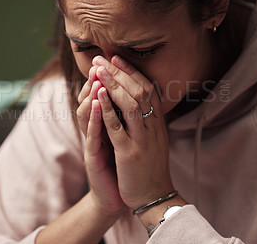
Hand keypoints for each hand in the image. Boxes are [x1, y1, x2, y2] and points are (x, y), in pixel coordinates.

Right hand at [76, 66, 123, 216]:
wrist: (123, 194)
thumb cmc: (125, 164)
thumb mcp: (126, 136)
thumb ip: (125, 117)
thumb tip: (135, 95)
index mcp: (106, 124)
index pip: (102, 96)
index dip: (106, 78)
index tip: (112, 58)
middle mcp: (96, 130)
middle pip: (91, 100)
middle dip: (96, 80)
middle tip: (99, 61)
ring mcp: (93, 142)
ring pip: (87, 113)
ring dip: (92, 94)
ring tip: (97, 77)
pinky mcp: (93, 156)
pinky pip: (92, 134)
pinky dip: (94, 118)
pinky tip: (96, 104)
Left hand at [92, 55, 174, 209]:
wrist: (154, 198)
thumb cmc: (151, 169)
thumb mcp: (154, 141)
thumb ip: (148, 121)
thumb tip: (140, 102)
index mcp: (158, 124)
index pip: (148, 90)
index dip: (133, 72)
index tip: (118, 58)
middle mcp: (153, 128)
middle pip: (140, 91)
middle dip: (121, 72)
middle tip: (104, 57)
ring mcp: (142, 140)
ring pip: (130, 104)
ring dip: (114, 84)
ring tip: (99, 69)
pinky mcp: (129, 153)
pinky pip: (117, 126)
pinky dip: (108, 108)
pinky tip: (98, 94)